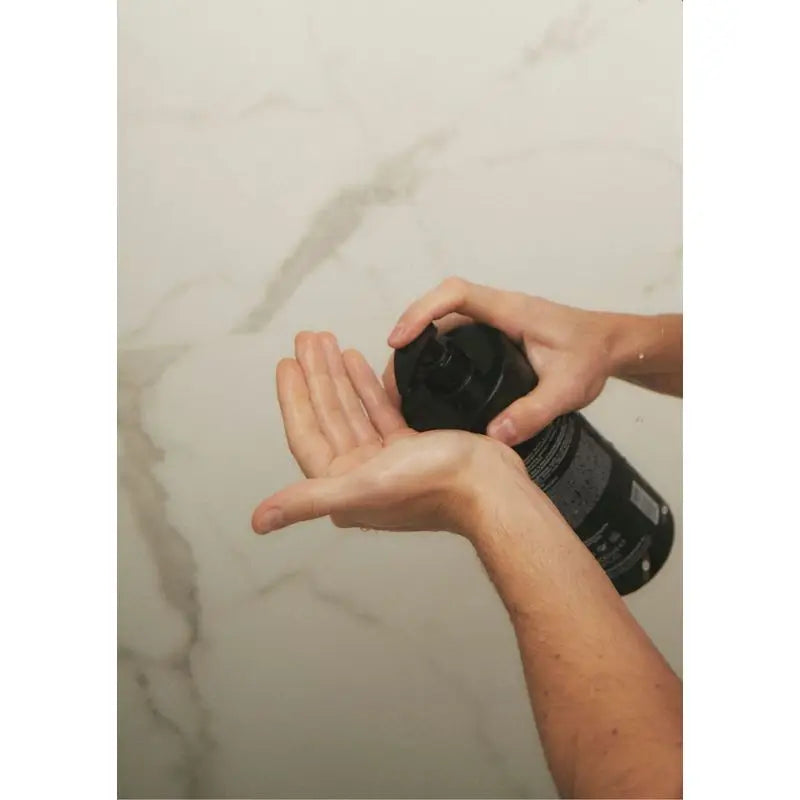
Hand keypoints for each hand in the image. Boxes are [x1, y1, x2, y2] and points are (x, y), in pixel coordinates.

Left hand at [251, 331, 525, 537]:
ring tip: (327, 342)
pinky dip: (367, 387)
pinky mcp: (409, 449)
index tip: (287, 363)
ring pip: (351, 410)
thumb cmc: (433, 487)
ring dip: (338, 377)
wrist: (490, 486)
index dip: (293, 398)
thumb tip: (259, 520)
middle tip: (307, 339)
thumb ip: (308, 500)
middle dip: (316, 376)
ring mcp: (384, 462)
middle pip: (328, 416)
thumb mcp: (362, 488)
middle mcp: (358, 476)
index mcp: (340, 486)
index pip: (307, 434)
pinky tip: (358, 363)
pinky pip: (378, 411)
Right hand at [384, 278, 618, 446]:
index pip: (456, 295)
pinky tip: (428, 379)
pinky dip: (434, 349)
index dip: (421, 313)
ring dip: (418, 343)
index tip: (399, 340)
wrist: (611, 346)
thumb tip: (494, 436)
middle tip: (392, 378)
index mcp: (511, 311)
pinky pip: (455, 331)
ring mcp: (495, 319)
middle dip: (409, 334)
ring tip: (401, 382)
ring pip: (445, 320)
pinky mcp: (494, 333)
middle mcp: (498, 310)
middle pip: (439, 307)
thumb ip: (534, 412)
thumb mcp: (567, 389)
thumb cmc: (592, 356)